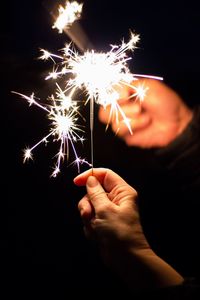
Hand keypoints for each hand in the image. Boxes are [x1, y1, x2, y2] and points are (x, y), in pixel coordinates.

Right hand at [74, 168, 183, 288]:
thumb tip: (90, 179)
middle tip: (88, 215)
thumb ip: (95, 193)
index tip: (76, 182)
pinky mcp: (103, 223)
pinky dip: (90, 227)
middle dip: (87, 204)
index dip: (90, 175)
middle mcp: (116, 199)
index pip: (105, 174)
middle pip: (93, 191)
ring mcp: (109, 212)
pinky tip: (97, 236)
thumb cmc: (120, 233)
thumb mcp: (105, 210)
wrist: (126, 259)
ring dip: (88, 218)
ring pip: (89, 206)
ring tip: (95, 228)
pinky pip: (90, 218)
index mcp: (122, 192)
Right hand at [98, 79, 192, 147]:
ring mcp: (122, 121)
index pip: (106, 93)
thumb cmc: (165, 102)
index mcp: (125, 94)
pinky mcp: (126, 134)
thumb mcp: (148, 86)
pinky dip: (134, 124)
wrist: (176, 122)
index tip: (125, 94)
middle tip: (135, 106)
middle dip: (117, 106)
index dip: (112, 93)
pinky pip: (118, 128)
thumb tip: (116, 95)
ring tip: (143, 114)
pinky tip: (145, 122)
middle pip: (103, 109)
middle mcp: (121, 108)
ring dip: (128, 115)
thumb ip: (128, 86)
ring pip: (108, 118)